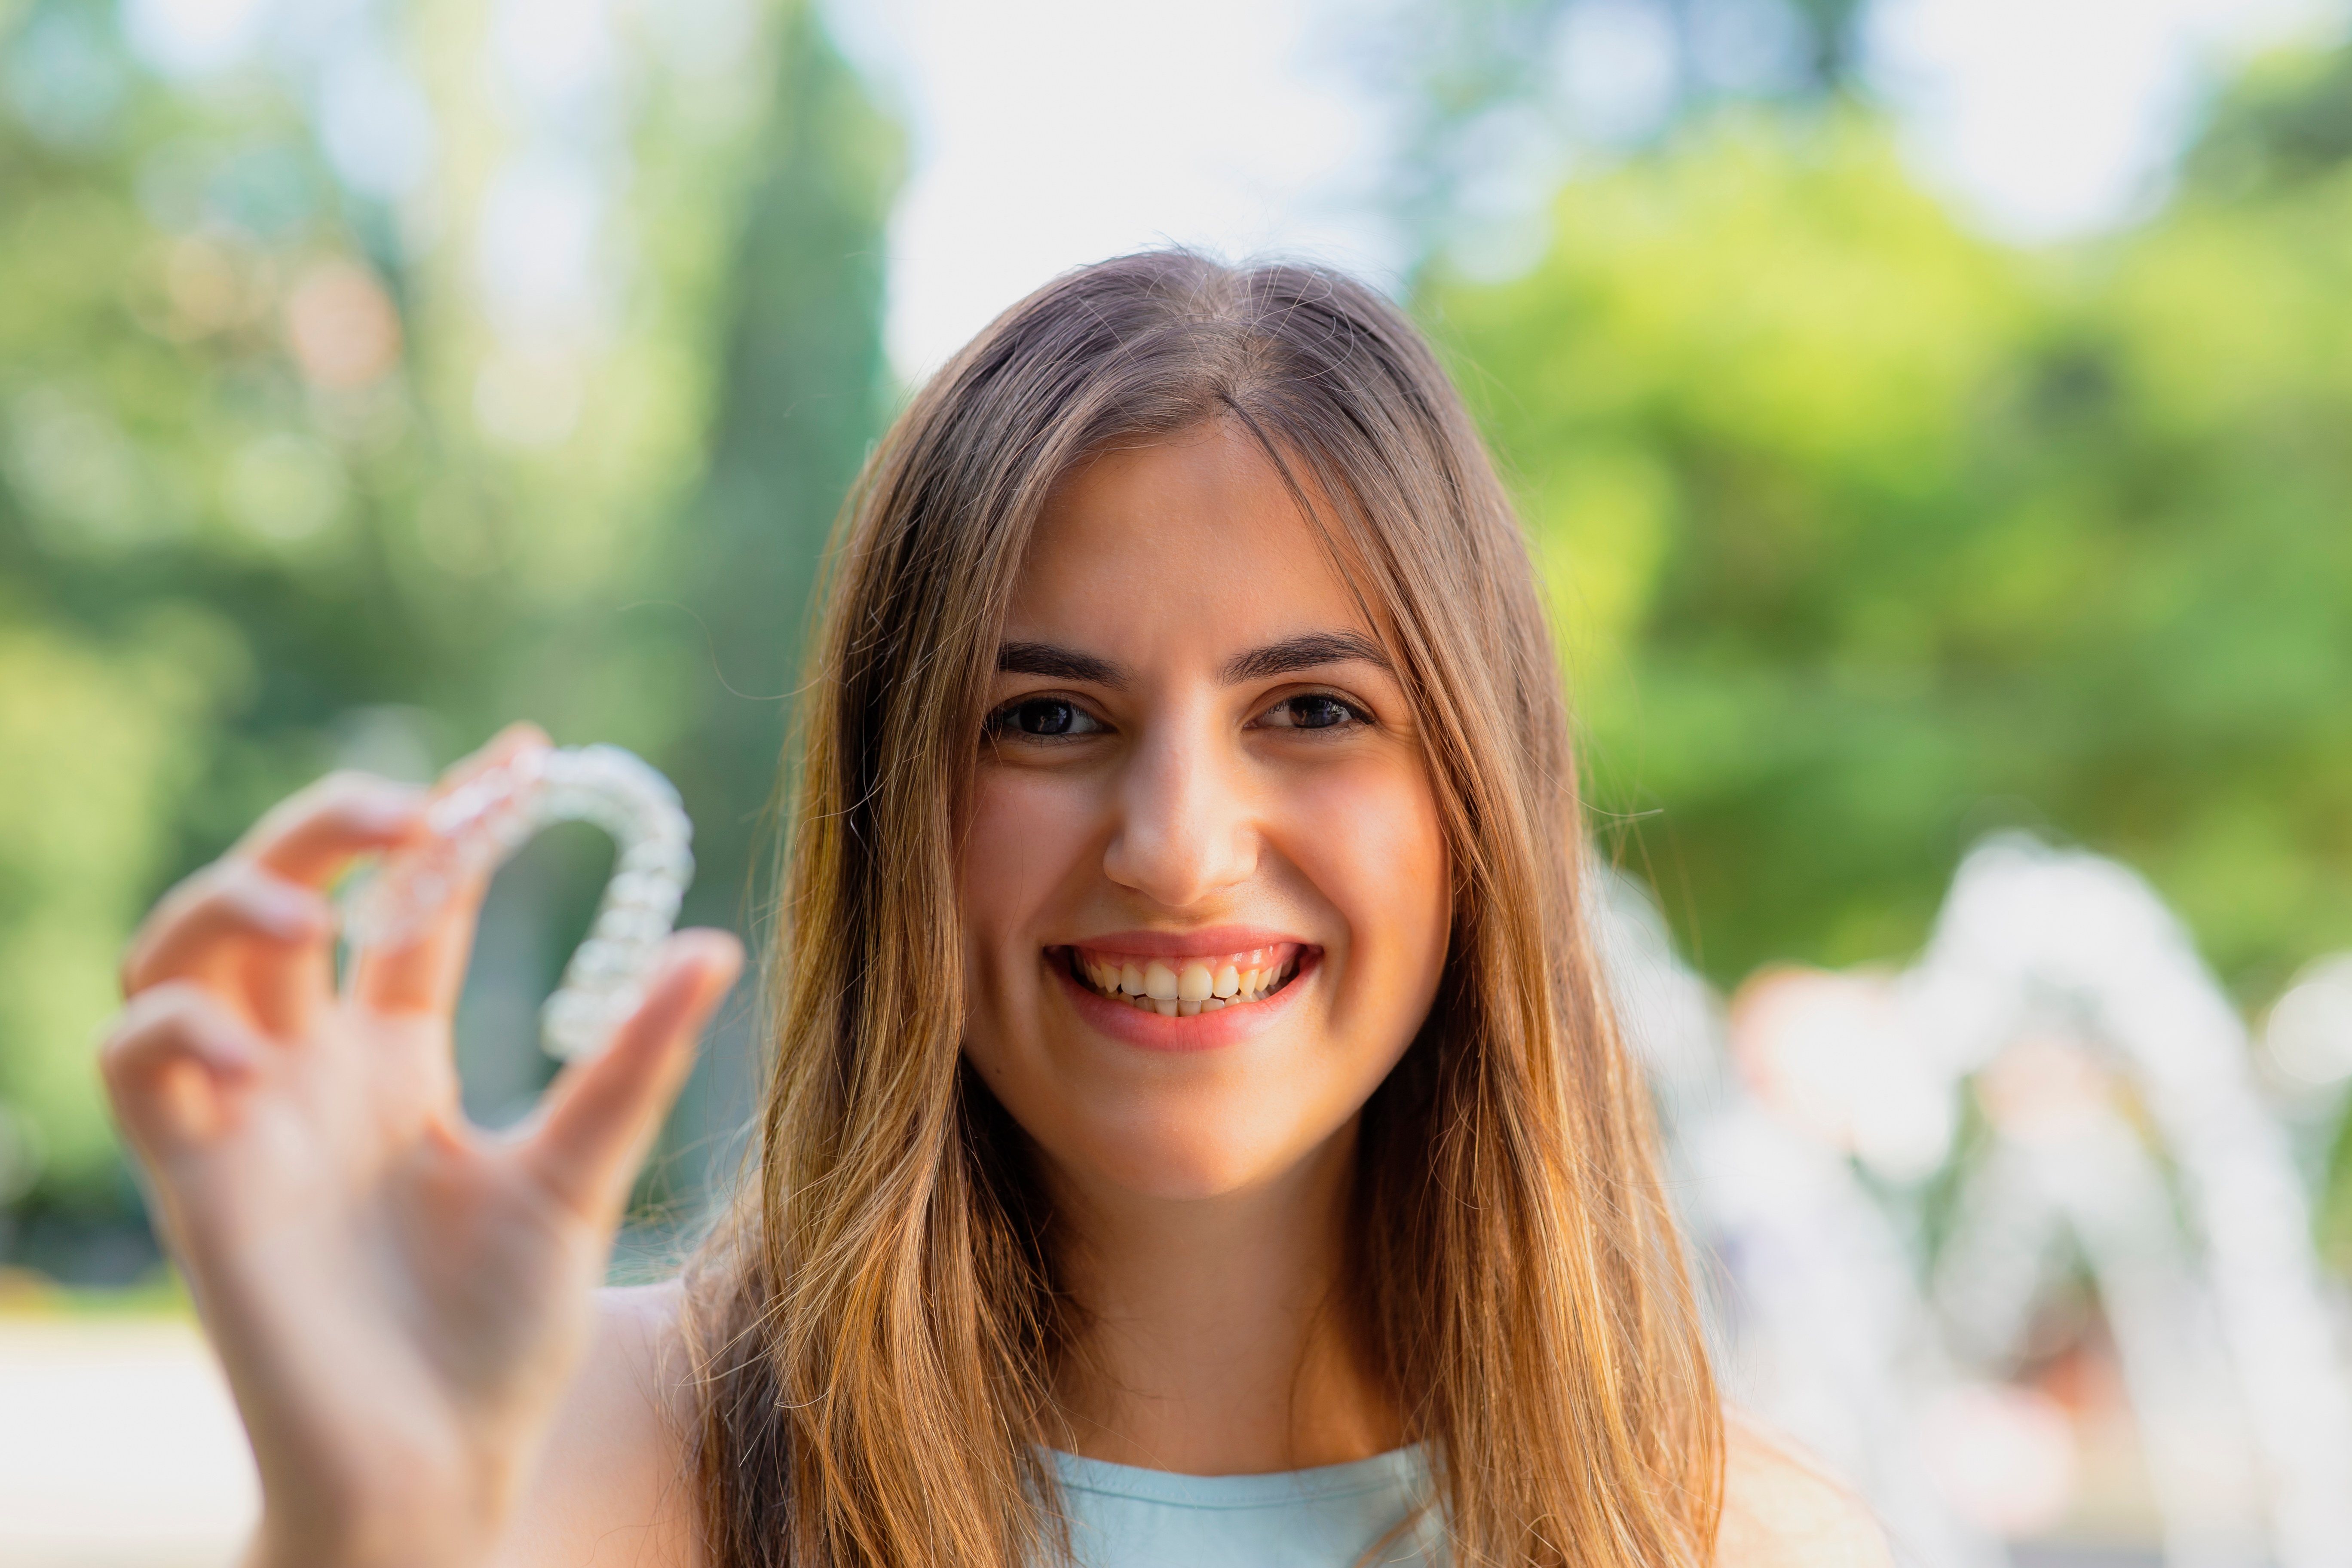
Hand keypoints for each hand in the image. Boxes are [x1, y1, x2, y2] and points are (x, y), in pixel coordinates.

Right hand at [101, 726, 742, 1567]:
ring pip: (178, 950)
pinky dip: (174, 1027)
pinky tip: (255, 1054)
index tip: (525, 753)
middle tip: (411, 810)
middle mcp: (317, 1069)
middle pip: (280, 892)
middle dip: (326, 827)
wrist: (436, 1467)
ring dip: (226, 901)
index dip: (454, 820)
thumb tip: (714, 943)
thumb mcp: (580, 1175)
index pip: (410, 901)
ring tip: (303, 914)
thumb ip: (631, 1060)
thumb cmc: (501, 1334)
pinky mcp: (196, 1178)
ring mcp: (248, 1116)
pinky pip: (133, 1060)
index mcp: (401, 1057)